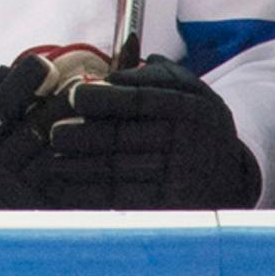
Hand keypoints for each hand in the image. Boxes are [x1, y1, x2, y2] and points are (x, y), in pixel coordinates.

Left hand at [36, 54, 261, 208]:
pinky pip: (122, 201)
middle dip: (84, 136)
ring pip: (119, 171)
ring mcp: (178, 177)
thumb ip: (158, 74)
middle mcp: (186, 143)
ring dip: (80, 168)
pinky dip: (90, 196)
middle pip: (125, 138)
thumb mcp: (188, 90)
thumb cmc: (192, 121)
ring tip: (50, 162)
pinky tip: (63, 189)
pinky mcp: (168, 206)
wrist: (224, 174)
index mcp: (189, 107)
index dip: (107, 98)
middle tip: (54, 133)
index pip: (143, 100)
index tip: (74, 96)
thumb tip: (119, 69)